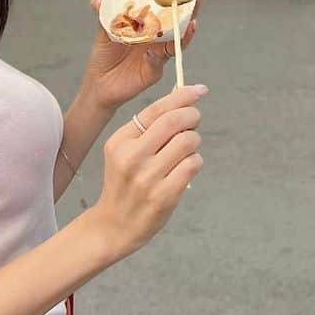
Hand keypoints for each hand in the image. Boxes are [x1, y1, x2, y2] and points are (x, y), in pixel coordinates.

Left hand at [81, 0, 203, 111]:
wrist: (99, 83)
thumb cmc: (104, 56)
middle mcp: (157, 38)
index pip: (165, 8)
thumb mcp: (104, 33)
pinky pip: (160, 61)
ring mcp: (158, 53)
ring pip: (178, 41)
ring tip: (193, 21)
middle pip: (179, 21)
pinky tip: (154, 51)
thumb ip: (104, 16)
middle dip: (192, 7)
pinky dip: (159, 56)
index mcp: (147, 25)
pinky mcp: (154, 70)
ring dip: (187, 31)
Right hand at [89, 84, 206, 260]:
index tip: (199, 90)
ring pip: (187, 141)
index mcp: (120, 141)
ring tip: (187, 148)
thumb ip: (148, 128)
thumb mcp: (124, 151)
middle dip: (192, 115)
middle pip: (173, 121)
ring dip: (194, 140)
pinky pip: (192, 164)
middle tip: (195, 119)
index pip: (155, 109)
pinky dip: (195, 161)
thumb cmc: (125, 183)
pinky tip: (186, 167)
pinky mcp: (164, 196)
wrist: (114, 225)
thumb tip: (183, 102)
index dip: (182, 96)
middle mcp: (132, 157)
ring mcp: (148, 178)